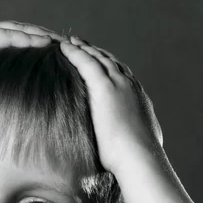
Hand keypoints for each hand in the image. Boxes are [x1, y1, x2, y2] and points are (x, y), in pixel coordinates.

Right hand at [0, 20, 62, 115]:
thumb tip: (14, 102)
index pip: (22, 39)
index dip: (42, 45)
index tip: (64, 54)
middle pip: (26, 31)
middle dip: (49, 37)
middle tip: (73, 46)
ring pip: (19, 29)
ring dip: (42, 35)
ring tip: (64, 44)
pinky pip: (6, 34)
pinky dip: (25, 38)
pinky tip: (43, 44)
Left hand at [60, 37, 163, 175]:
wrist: (139, 158)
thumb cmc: (135, 160)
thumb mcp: (137, 146)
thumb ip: (130, 140)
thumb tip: (127, 148)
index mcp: (138, 98)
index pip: (121, 76)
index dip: (108, 67)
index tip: (98, 62)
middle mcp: (130, 86)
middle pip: (110, 62)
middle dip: (95, 52)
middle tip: (80, 43)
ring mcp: (119, 85)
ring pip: (98, 58)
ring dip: (83, 48)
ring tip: (69, 41)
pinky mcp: (105, 87)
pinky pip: (86, 62)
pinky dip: (75, 52)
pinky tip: (63, 47)